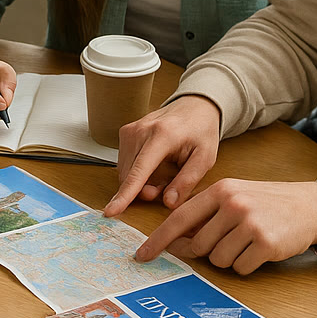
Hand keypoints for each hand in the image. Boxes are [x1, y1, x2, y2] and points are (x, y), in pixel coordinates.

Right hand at [105, 95, 221, 215]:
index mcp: (162, 135)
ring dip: (140, 182)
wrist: (194, 106)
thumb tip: (169, 203)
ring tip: (163, 175)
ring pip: (124, 171)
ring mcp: (130, 130)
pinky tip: (154, 167)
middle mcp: (141, 130)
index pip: (139, 171)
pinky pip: (124, 163)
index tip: (112, 210)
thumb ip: (187, 182)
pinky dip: (137, 172)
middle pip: (129, 175)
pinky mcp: (125, 132)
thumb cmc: (201, 131)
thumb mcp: (205, 159)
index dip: (125, 194)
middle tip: (166, 189)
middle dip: (143, 190)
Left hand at [134, 177, 316, 273]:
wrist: (310, 206)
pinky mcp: (266, 243)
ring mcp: (250, 223)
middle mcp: (233, 204)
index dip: (159, 239)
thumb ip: (205, 213)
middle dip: (207, 251)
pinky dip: (246, 264)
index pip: (179, 218)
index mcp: (220, 190)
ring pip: (218, 259)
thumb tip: (176, 240)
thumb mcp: (234, 196)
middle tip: (228, 241)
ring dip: (229, 258)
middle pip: (198, 245)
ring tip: (247, 241)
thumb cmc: (266, 202)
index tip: (143, 254)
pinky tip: (260, 249)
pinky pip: (240, 267)